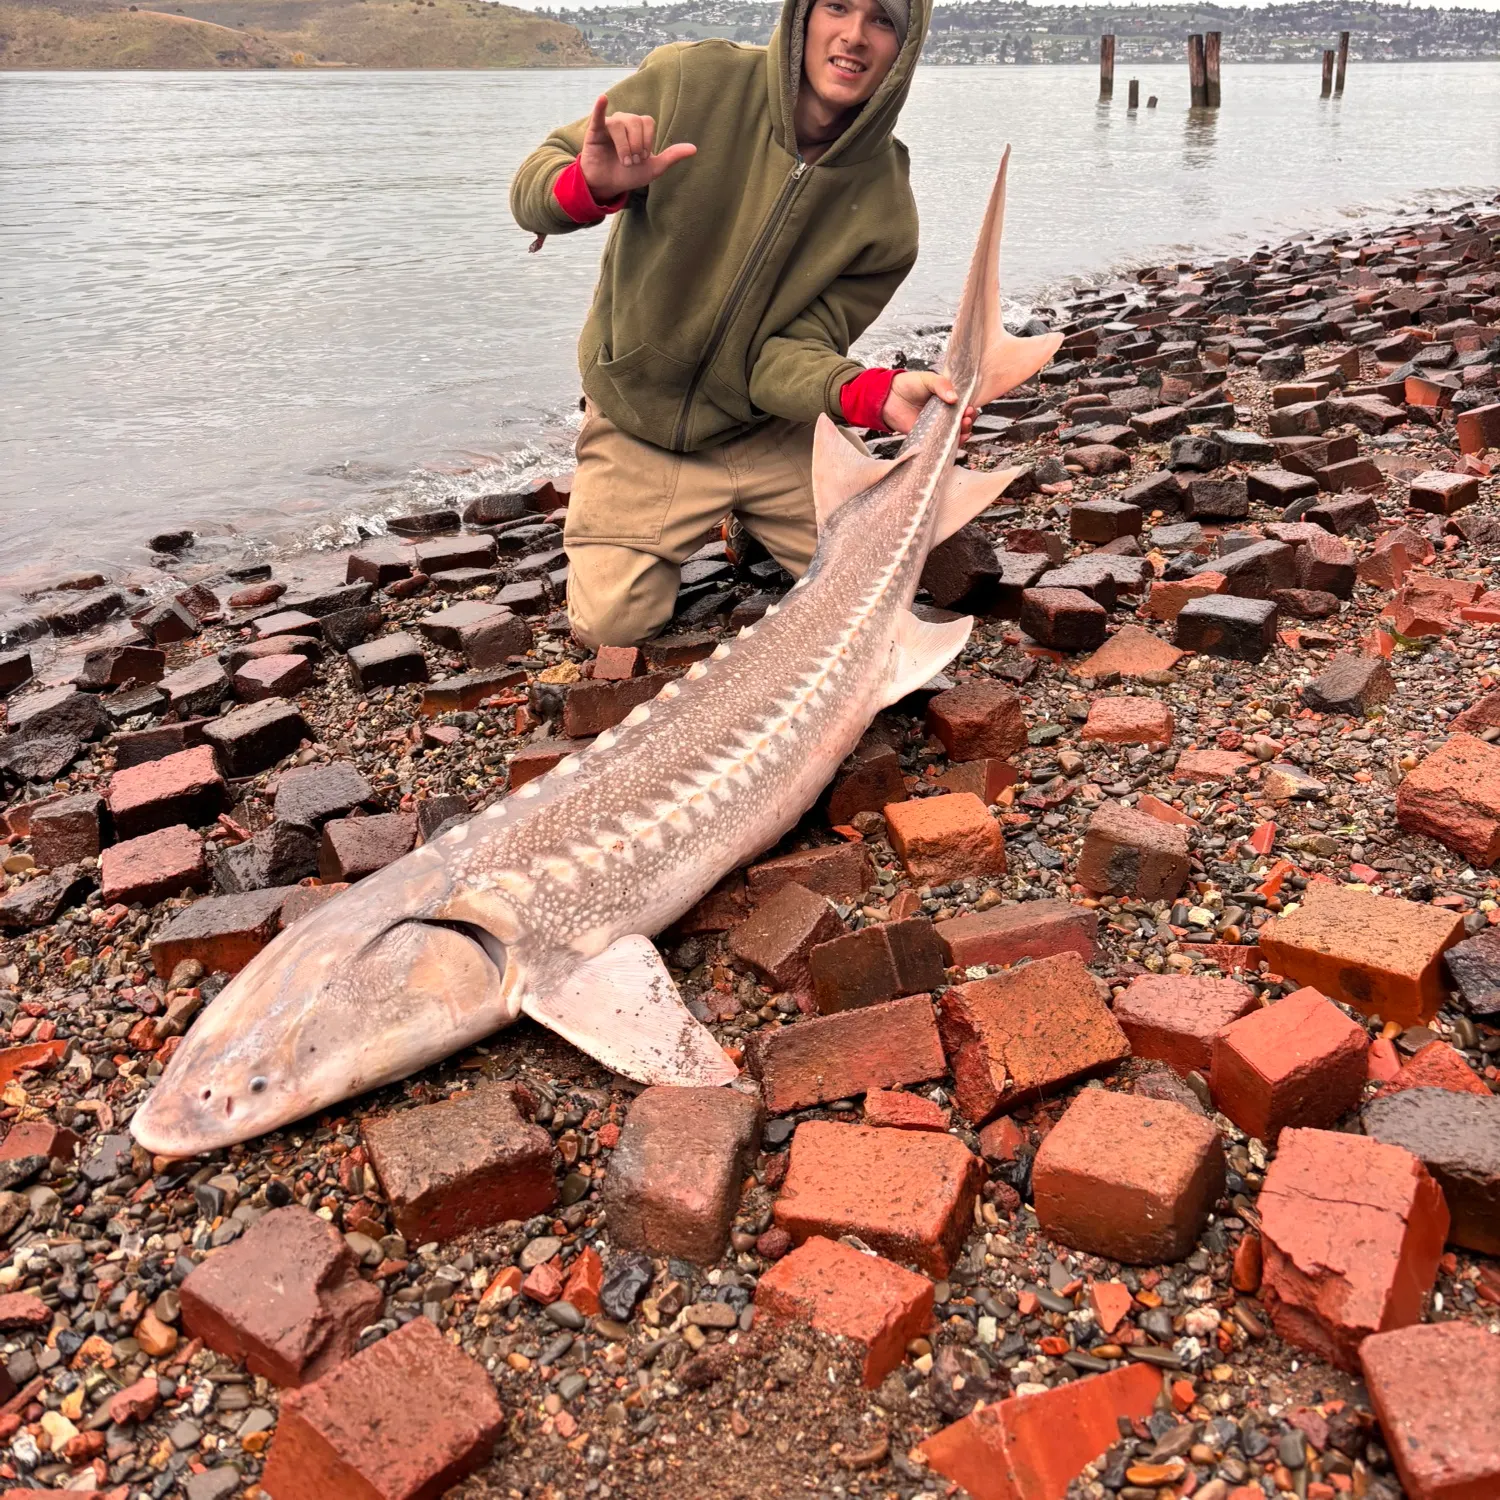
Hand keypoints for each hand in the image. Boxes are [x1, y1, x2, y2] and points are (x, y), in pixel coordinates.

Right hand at [578, 95, 696, 202]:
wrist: (608, 185)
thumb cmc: (629, 174)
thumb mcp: (654, 167)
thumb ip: (672, 156)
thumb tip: (694, 149)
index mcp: (638, 126)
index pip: (648, 122)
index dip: (648, 140)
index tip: (643, 157)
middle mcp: (625, 121)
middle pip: (635, 121)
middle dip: (637, 145)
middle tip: (632, 161)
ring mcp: (609, 124)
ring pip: (620, 125)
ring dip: (624, 147)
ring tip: (624, 161)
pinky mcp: (595, 130)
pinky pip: (598, 115)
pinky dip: (600, 107)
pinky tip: (603, 99)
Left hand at [880, 370, 976, 438]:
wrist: (887, 397)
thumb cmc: (908, 384)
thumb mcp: (927, 379)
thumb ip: (942, 385)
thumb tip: (954, 398)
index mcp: (946, 398)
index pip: (963, 405)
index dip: (969, 408)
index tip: (969, 408)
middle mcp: (943, 413)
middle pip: (962, 420)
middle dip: (968, 421)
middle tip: (966, 418)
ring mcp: (936, 425)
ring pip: (954, 432)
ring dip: (962, 432)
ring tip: (963, 426)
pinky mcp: (926, 436)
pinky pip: (940, 442)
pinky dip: (950, 443)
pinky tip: (956, 439)